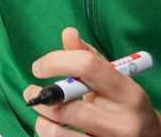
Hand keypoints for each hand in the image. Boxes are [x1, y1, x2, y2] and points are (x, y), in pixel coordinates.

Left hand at [26, 28, 160, 136]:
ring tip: (41, 115)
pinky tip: (53, 129)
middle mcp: (122, 121)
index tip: (38, 67)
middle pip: (69, 108)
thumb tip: (68, 33)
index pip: (87, 67)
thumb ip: (90, 58)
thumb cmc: (128, 106)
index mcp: (128, 92)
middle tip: (32, 93)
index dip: (56, 62)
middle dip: (43, 98)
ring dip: (42, 122)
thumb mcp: (116, 80)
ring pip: (61, 135)